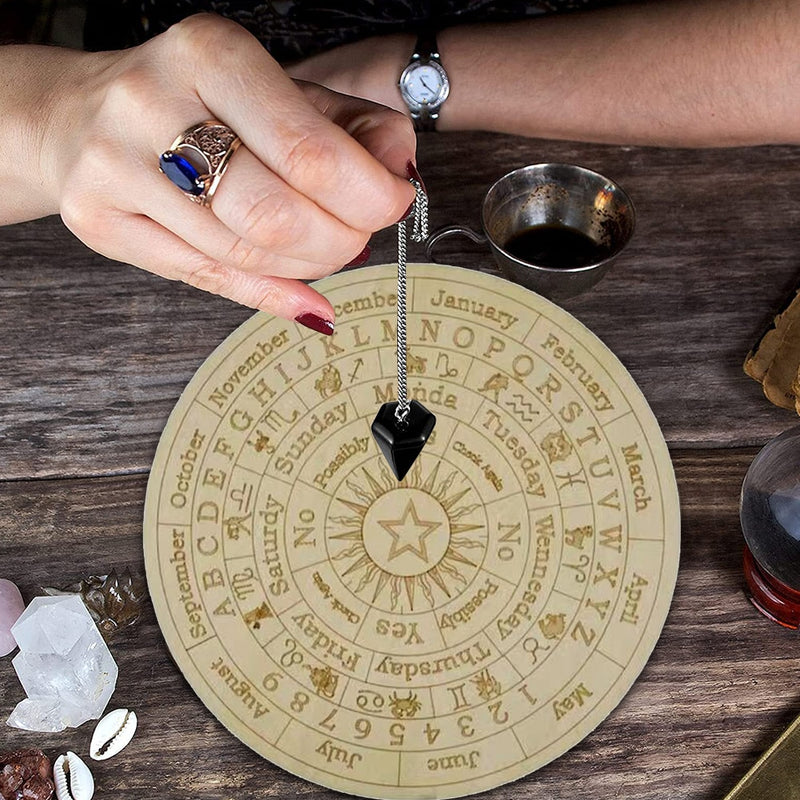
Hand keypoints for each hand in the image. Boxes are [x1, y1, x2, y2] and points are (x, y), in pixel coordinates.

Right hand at [31, 15, 416, 328]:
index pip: (311, 151)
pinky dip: (271, 294)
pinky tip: (304, 298)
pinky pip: (207, 278)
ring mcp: (116, 168)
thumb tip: (400, 174)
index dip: (368, 196)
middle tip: (357, 237)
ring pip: (244, 254)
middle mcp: (153, 104)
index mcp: (211, 55)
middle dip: (340, 241)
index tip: (391, 203)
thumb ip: (355, 128)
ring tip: (320, 250)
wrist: (76, 115)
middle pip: (277, 214)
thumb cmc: (197, 104)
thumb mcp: (281, 92)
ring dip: (306, 266)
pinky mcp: (101, 221)